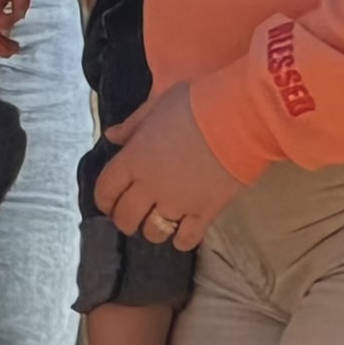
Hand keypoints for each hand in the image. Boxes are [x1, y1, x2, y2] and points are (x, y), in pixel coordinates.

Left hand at [92, 87, 246, 251]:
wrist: (238, 117)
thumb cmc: (195, 104)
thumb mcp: (156, 105)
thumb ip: (132, 125)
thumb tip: (111, 136)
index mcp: (132, 159)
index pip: (105, 191)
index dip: (104, 200)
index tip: (110, 201)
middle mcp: (148, 187)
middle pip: (125, 218)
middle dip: (126, 220)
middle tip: (135, 215)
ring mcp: (176, 203)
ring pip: (153, 232)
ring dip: (153, 230)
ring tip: (161, 222)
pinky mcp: (204, 213)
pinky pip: (186, 240)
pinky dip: (182, 240)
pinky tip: (184, 232)